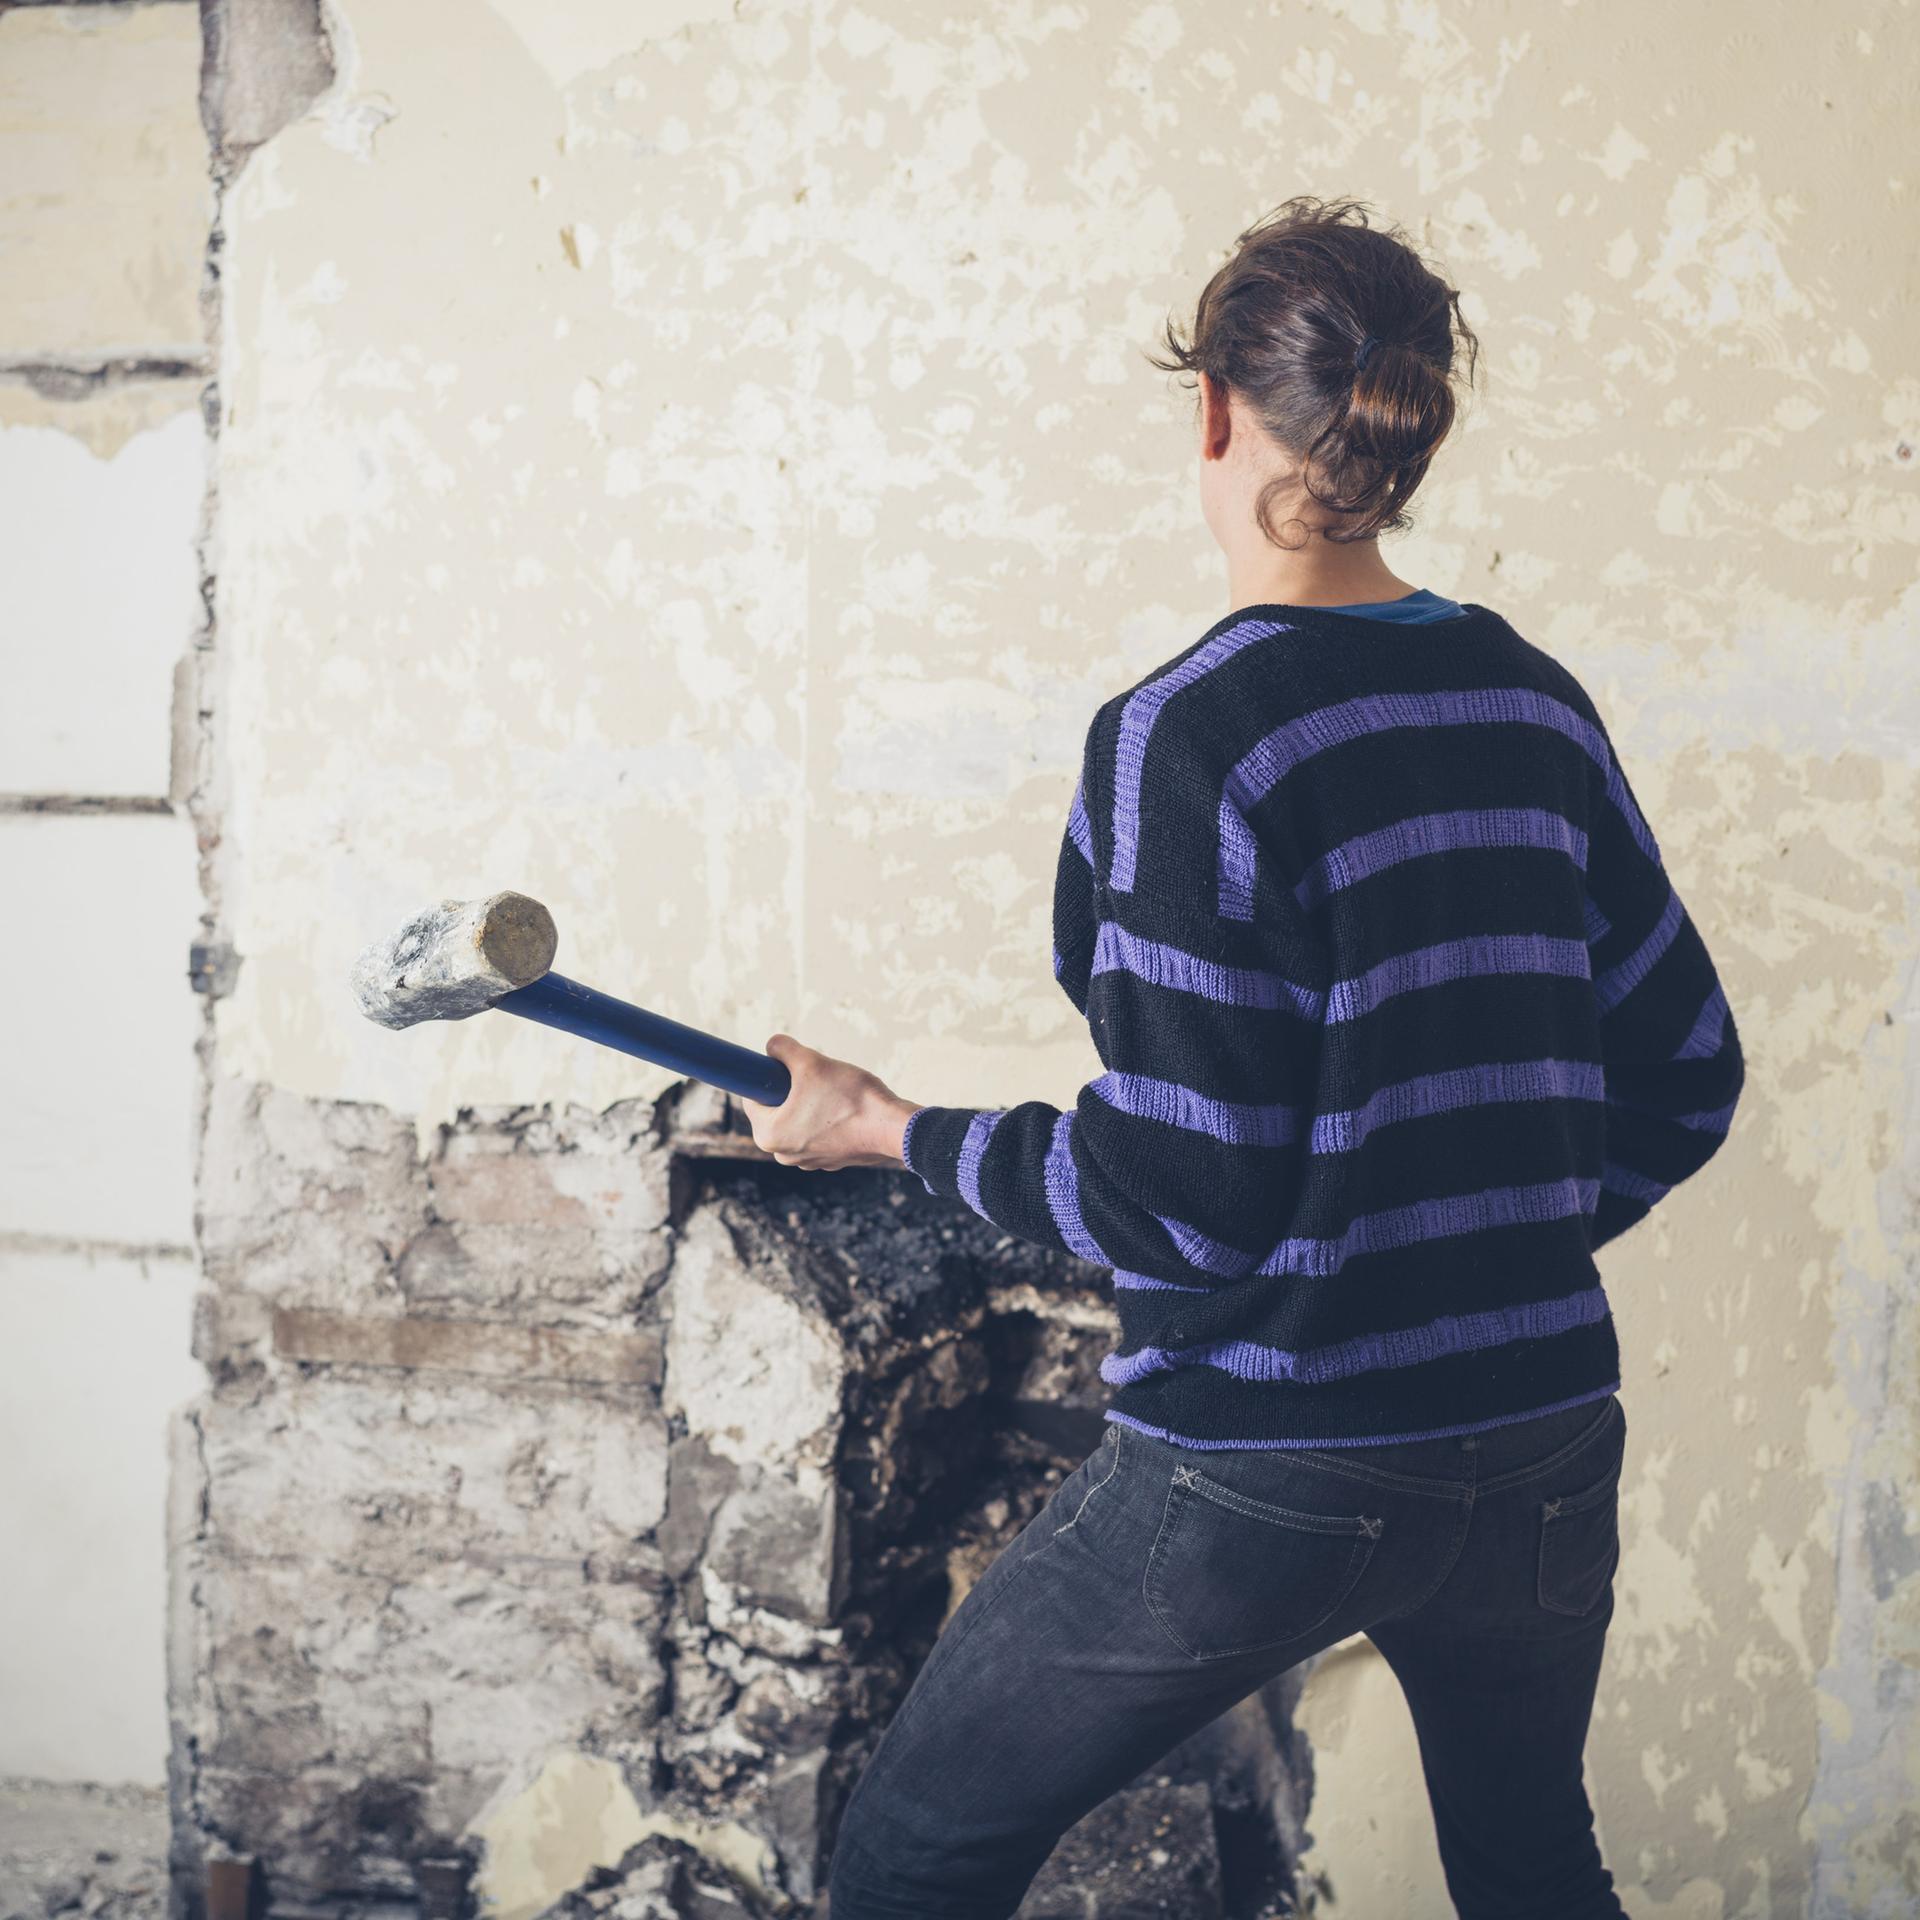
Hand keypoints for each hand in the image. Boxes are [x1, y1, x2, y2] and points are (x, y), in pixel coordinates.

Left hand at [741, 1034, 917, 1171]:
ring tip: (835, 1092)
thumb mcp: (811, 1061)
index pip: (754, 1098)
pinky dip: (828, 1118)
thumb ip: (784, 1049)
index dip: (769, 1076)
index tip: (787, 1067)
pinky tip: (846, 1107)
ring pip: (800, 1120)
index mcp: (769, 1135)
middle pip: (777, 1110)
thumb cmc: (849, 1097)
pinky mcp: (831, 1160)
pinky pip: (820, 1132)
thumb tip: (773, 1045)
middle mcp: (784, 1154)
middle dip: (792, 1091)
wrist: (893, 1128)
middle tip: (815, 1077)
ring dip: (811, 1103)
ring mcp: (809, 1161)